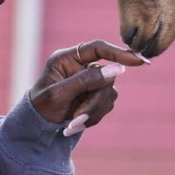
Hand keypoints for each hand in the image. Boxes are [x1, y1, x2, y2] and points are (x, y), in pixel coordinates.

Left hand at [30, 40, 146, 134]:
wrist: (35, 127)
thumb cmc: (41, 106)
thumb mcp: (59, 94)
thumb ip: (86, 81)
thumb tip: (118, 70)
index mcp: (68, 58)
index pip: (98, 48)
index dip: (119, 53)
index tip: (138, 61)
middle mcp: (82, 67)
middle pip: (107, 77)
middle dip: (95, 101)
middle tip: (77, 118)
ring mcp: (90, 82)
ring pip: (109, 93)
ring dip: (92, 112)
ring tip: (72, 124)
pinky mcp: (95, 97)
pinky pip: (106, 106)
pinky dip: (93, 117)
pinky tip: (75, 125)